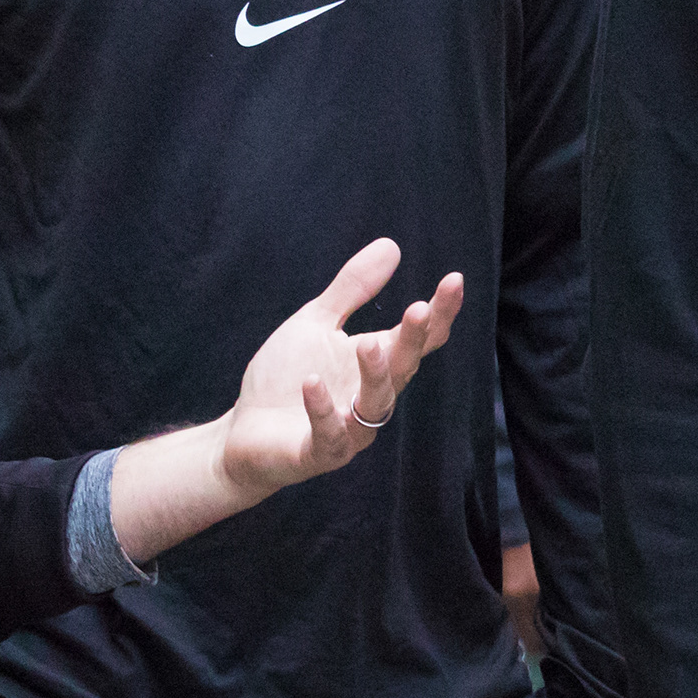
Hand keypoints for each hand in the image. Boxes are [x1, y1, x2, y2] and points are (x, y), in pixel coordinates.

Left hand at [214, 236, 464, 499]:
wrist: (243, 433)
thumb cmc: (286, 377)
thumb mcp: (317, 323)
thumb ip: (353, 289)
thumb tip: (392, 245)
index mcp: (377, 364)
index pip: (420, 340)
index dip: (441, 313)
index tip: (453, 280)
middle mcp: (371, 397)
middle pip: (404, 368)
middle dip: (413, 340)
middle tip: (420, 309)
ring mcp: (349, 429)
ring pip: (375, 404)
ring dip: (374, 375)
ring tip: (368, 345)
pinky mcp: (318, 453)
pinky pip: (328, 434)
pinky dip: (322, 409)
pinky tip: (311, 383)